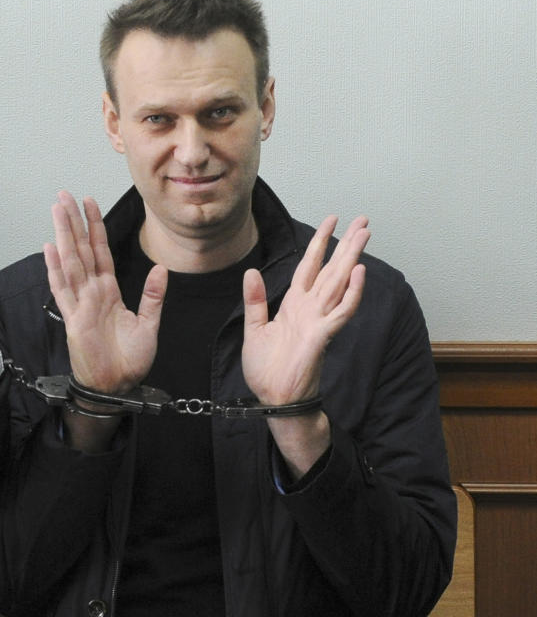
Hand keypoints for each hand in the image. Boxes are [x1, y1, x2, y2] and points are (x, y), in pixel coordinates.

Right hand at [44, 191, 165, 394]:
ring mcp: (80, 304)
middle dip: (73, 222)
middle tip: (64, 195)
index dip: (94, 227)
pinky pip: (62, 289)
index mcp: (108, 292)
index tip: (89, 203)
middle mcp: (91, 293)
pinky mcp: (73, 319)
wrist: (118, 386)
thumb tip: (160, 268)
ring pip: (69, 262)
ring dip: (63, 236)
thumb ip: (152, 296)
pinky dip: (55, 269)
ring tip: (57, 211)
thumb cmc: (129, 361)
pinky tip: (49, 249)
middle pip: (80, 250)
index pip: (100, 252)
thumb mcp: (149, 324)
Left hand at [241, 214, 367, 405]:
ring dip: (352, 258)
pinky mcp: (322, 335)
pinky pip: (340, 311)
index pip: (310, 267)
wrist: (273, 396)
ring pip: (340, 283)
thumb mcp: (254, 329)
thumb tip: (251, 271)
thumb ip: (255, 300)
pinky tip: (358, 273)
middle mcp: (310, 308)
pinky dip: (351, 293)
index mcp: (294, 305)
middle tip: (363, 220)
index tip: (331, 221)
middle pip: (332, 269)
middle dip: (346, 244)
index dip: (320, 244)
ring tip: (365, 234)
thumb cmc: (267, 369)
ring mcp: (319, 320)